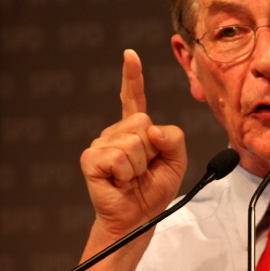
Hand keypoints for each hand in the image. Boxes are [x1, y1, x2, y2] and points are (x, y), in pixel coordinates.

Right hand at [80, 49, 186, 240]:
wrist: (140, 216)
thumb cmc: (155, 189)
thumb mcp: (177, 161)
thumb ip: (174, 139)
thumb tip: (152, 130)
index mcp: (136, 130)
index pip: (134, 98)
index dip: (132, 76)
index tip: (130, 54)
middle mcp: (116, 133)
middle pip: (143, 122)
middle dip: (153, 150)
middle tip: (145, 168)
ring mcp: (101, 144)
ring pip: (134, 141)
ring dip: (140, 165)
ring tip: (132, 177)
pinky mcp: (91, 159)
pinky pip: (119, 156)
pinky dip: (127, 173)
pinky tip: (120, 181)